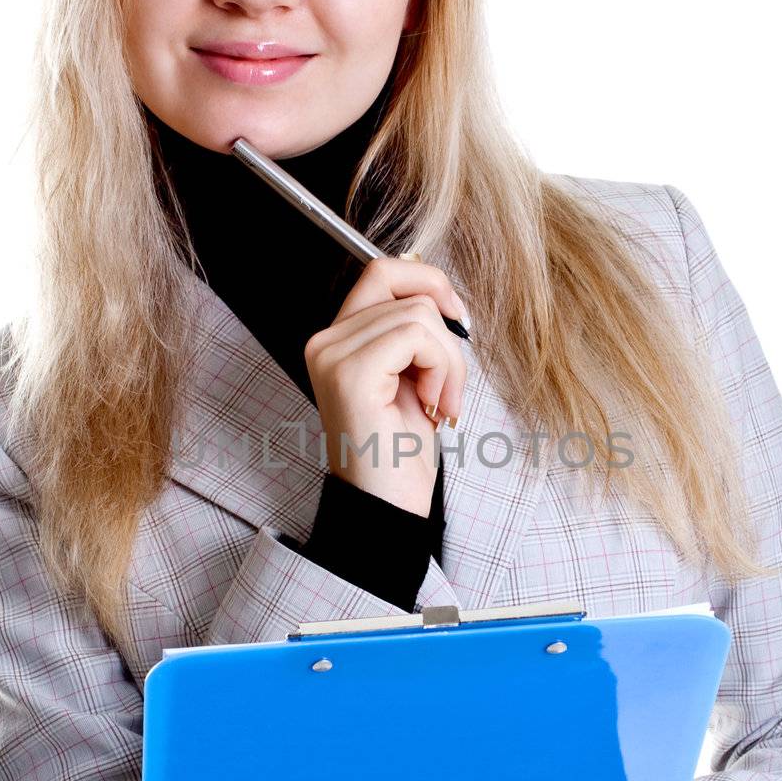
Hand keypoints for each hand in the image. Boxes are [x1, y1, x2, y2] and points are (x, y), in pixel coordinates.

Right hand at [303, 254, 469, 517]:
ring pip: (418, 314)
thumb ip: (412, 332)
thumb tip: (438, 292)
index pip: (383, 272)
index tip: (456, 318)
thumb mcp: (412, 377)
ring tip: (440, 402)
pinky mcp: (350, 374)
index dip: (428, 281)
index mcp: (337, 340)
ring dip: (448, 361)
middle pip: (407, 292)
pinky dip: (440, 367)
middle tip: (448, 387)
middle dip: (447, 337)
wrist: (388, 507)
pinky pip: (415, 335)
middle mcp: (325, 342)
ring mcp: (332, 356)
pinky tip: (433, 403)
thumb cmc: (401, 453)